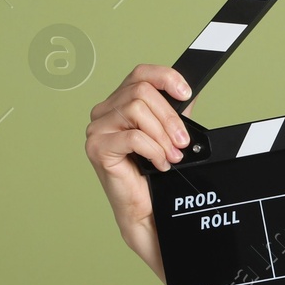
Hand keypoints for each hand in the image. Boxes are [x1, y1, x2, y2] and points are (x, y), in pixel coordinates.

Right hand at [83, 64, 197, 279]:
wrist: (146, 210)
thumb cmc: (155, 174)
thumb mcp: (170, 135)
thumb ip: (175, 112)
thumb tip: (188, 92)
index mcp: (120, 104)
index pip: (140, 74)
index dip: (165, 77)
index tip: (186, 93)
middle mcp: (104, 112)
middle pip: (142, 92)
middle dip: (170, 118)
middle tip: (182, 142)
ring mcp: (97, 129)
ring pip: (137, 111)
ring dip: (162, 136)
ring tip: (171, 156)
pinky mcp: (96, 148)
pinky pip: (133, 137)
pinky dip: (153, 150)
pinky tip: (159, 164)